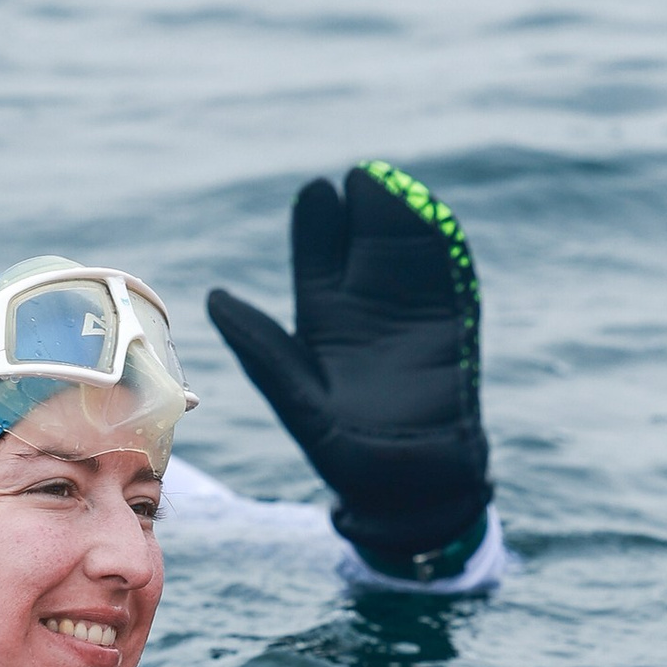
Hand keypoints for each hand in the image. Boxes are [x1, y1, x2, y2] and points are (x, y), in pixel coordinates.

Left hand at [207, 164, 491, 575]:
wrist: (408, 487)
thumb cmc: (343, 451)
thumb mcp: (295, 395)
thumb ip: (263, 345)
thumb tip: (215, 297)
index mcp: (325, 321)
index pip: (321, 260)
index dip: (319, 226)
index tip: (319, 193)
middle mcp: (369, 310)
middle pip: (366, 245)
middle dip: (365, 211)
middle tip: (361, 179)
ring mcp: (413, 316)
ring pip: (407, 254)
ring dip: (404, 220)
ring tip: (394, 187)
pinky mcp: (451, 328)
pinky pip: (449, 279)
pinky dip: (443, 249)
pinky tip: (435, 218)